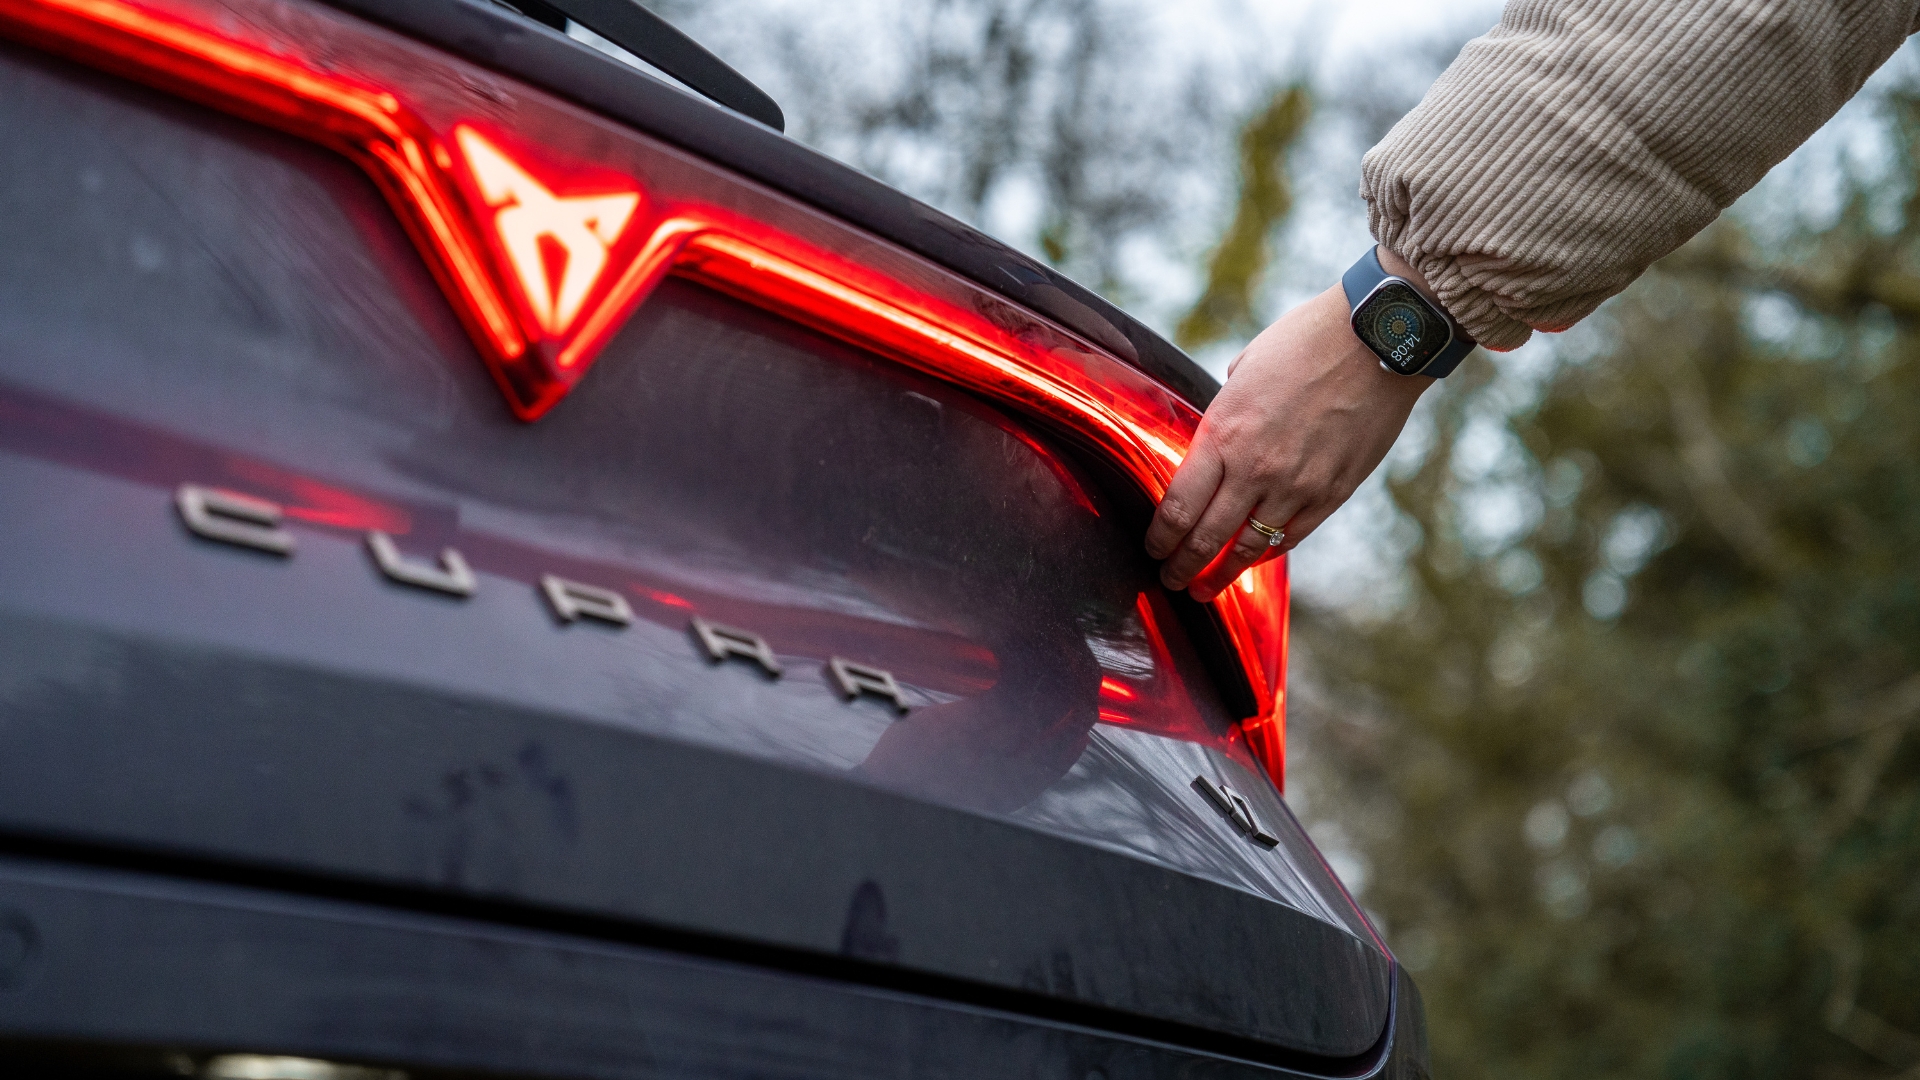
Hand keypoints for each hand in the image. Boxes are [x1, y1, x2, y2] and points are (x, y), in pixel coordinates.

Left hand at [1146, 250, 1437, 601]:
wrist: (1376, 340)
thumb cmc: (1304, 342)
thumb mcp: (1243, 372)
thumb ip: (1226, 415)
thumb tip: (1216, 438)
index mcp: (1224, 434)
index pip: (1178, 506)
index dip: (1161, 537)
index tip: (1153, 549)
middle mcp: (1255, 469)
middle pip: (1206, 537)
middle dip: (1182, 566)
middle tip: (1170, 580)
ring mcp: (1296, 486)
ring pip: (1249, 547)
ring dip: (1223, 574)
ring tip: (1206, 589)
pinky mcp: (1333, 492)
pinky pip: (1292, 536)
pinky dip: (1269, 552)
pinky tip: (1255, 560)